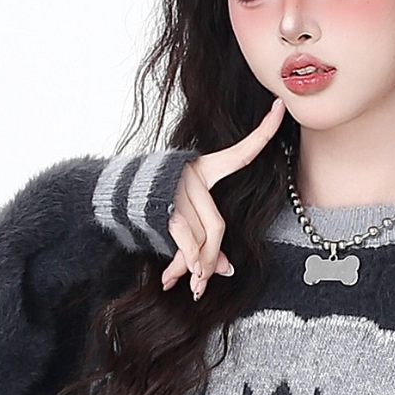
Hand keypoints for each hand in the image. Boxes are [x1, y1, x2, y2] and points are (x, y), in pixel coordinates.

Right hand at [161, 97, 286, 298]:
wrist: (115, 197)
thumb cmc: (156, 206)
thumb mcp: (186, 220)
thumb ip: (206, 242)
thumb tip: (226, 270)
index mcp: (205, 167)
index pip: (241, 153)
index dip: (263, 132)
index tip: (280, 108)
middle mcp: (194, 174)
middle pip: (216, 225)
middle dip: (213, 257)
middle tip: (207, 280)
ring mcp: (179, 188)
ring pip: (200, 237)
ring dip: (198, 266)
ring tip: (195, 285)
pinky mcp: (164, 204)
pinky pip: (184, 237)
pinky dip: (187, 259)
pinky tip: (176, 278)